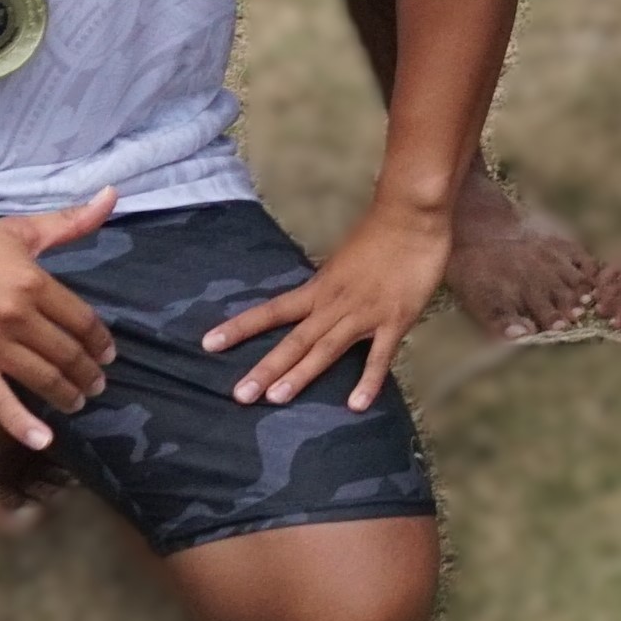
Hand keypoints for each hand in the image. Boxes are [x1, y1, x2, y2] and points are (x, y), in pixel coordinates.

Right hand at [0, 190, 119, 451]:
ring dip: (67, 395)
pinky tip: (43, 439)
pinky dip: (23, 425)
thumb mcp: (14, 231)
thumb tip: (113, 196)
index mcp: (32, 282)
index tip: (107, 353)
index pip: (82, 320)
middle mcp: (15, 317)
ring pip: (42, 378)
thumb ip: (67, 222)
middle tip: (96, 383)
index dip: (100, 341)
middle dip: (88, 372)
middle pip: (66, 353)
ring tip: (78, 401)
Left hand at [199, 194, 448, 410]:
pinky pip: (379, 356)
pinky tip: (355, 405)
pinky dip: (368, 381)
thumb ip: (330, 286)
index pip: (272, 311)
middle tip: (240, 396)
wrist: (412, 214)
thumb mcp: (343, 260)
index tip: (208, 344)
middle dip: (266, 368)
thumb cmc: (381, 233)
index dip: (240, 328)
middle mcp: (335, 304)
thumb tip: (314, 303)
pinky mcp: (395, 319)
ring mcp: (364, 313)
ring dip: (300, 374)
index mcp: (319, 287)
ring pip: (326, 349)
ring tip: (275, 400)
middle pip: (294, 340)